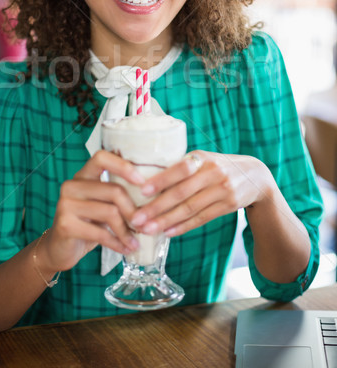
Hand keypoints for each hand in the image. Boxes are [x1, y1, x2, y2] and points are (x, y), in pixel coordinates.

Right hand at [38, 150, 143, 272]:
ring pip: (110, 212)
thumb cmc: (87, 224)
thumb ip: (117, 195)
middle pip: (113, 190)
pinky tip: (126, 249)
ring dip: (127, 231)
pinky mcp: (65, 225)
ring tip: (136, 241)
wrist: (59, 249)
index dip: (123, 166)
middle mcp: (72, 185)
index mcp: (82, 175)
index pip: (102, 158)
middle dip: (133, 210)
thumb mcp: (101, 205)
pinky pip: (100, 233)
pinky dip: (117, 243)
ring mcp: (66, 204)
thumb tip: (153, 192)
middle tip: (145, 225)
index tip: (142, 182)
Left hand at [130, 151, 274, 236]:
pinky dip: (183, 226)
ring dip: (166, 221)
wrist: (255, 176)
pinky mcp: (228, 205)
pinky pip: (201, 218)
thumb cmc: (218, 166)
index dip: (161, 180)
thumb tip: (145, 177)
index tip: (142, 191)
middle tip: (136, 218)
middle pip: (182, 193)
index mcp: (202, 158)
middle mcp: (213, 173)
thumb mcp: (204, 159)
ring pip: (190, 209)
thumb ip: (182, 166)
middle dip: (157, 207)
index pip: (180, 168)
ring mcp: (222, 190)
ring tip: (147, 229)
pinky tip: (167, 232)